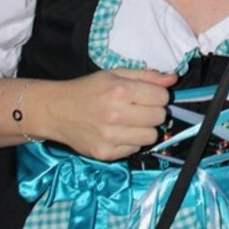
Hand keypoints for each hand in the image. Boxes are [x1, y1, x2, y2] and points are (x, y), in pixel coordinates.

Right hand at [36, 68, 176, 161]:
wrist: (55, 111)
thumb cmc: (87, 89)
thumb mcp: (115, 74)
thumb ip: (146, 76)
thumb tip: (173, 79)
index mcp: (120, 90)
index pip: (162, 98)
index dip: (158, 96)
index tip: (148, 96)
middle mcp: (116, 114)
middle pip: (159, 117)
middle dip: (153, 112)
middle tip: (138, 109)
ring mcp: (110, 137)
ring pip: (151, 137)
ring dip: (145, 129)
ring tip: (130, 122)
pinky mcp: (105, 154)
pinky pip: (135, 150)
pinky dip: (131, 142)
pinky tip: (118, 133)